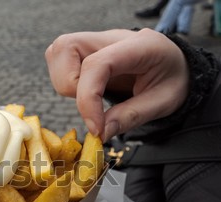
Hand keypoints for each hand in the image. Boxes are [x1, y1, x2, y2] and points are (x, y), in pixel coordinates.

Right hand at [45, 28, 189, 140]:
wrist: (174, 66)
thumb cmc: (172, 81)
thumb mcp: (163, 103)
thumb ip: (131, 117)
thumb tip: (100, 134)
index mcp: (138, 45)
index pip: (97, 63)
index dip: (88, 98)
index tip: (95, 128)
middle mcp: (111, 37)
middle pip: (66, 48)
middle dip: (70, 86)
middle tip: (92, 108)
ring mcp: (95, 41)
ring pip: (57, 53)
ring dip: (65, 84)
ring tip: (91, 100)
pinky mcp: (84, 50)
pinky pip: (59, 61)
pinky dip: (64, 81)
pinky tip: (86, 92)